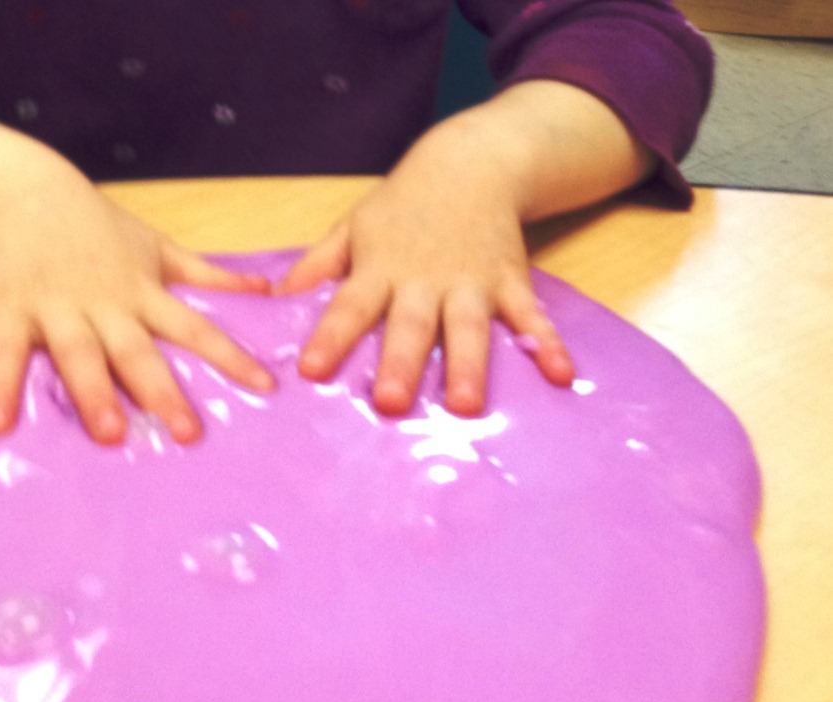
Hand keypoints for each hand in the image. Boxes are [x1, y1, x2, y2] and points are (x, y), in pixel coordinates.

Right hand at [0, 173, 274, 442]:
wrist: (24, 193)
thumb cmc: (98, 229)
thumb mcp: (158, 246)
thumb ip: (207, 275)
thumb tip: (264, 290)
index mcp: (143, 293)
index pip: (196, 329)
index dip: (231, 357)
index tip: (266, 388)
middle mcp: (105, 304)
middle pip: (138, 352)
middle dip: (162, 391)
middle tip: (186, 433)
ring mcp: (57, 308)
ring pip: (80, 354)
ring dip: (94, 392)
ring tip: (110, 434)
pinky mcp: (10, 312)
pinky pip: (7, 354)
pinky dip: (1, 387)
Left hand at [277, 116, 574, 416]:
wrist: (471, 162)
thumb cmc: (403, 206)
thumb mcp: (354, 227)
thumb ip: (318, 264)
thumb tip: (275, 297)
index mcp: (380, 268)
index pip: (349, 307)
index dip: (330, 338)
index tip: (311, 371)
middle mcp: (425, 279)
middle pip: (410, 326)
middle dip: (401, 364)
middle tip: (391, 403)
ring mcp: (472, 282)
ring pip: (469, 328)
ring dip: (468, 365)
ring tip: (464, 406)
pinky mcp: (511, 281)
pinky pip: (530, 317)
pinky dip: (547, 344)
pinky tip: (560, 375)